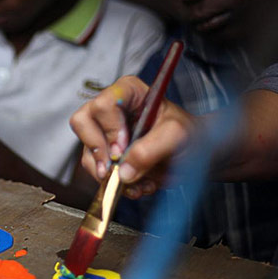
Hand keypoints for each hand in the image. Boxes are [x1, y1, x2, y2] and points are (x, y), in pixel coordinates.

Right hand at [69, 76, 195, 198]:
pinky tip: (138, 186)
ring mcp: (106, 134)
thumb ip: (151, 149)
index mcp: (129, 92)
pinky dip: (115, 185)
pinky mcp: (107, 156)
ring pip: (87, 152)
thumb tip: (124, 171)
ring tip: (137, 183)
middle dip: (97, 151)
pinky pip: (97, 172)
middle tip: (114, 169)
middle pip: (82, 123)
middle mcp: (112, 110)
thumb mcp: (177, 136)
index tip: (121, 149)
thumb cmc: (190, 135)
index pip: (103, 104)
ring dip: (109, 174)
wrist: (195, 155)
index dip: (109, 129)